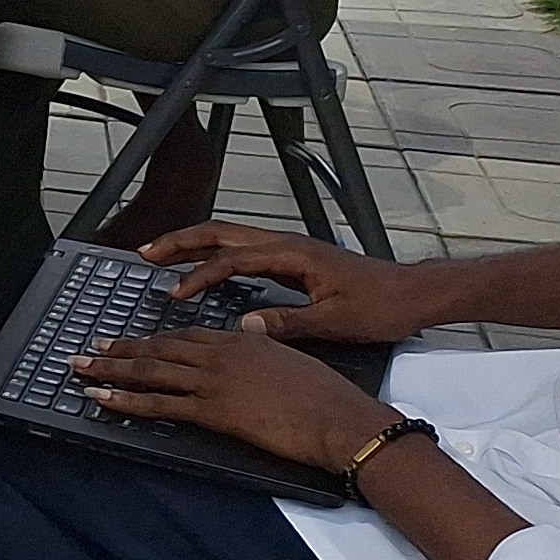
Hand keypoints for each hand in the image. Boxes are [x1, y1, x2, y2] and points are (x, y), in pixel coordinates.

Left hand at [74, 324, 405, 471]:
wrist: (340, 418)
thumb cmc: (327, 397)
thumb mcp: (290, 363)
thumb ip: (261, 355)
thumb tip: (249, 358)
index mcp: (241, 340)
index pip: (185, 336)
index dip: (153, 338)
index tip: (130, 340)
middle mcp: (221, 354)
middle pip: (159, 348)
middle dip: (120, 349)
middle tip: (89, 348)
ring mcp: (214, 381)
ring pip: (151, 371)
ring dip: (110, 370)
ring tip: (81, 368)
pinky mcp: (214, 410)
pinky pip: (159, 404)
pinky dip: (126, 401)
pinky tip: (103, 400)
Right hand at [148, 222, 465, 344]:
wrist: (414, 295)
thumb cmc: (381, 306)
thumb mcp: (336, 321)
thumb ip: (289, 322)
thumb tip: (244, 326)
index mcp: (292, 255)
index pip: (232, 260)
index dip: (199, 276)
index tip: (176, 295)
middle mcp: (286, 244)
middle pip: (221, 233)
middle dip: (180, 241)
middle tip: (145, 254)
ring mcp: (290, 249)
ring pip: (230, 238)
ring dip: (194, 245)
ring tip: (162, 256)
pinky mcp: (294, 260)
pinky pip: (243, 250)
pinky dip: (216, 255)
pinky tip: (204, 271)